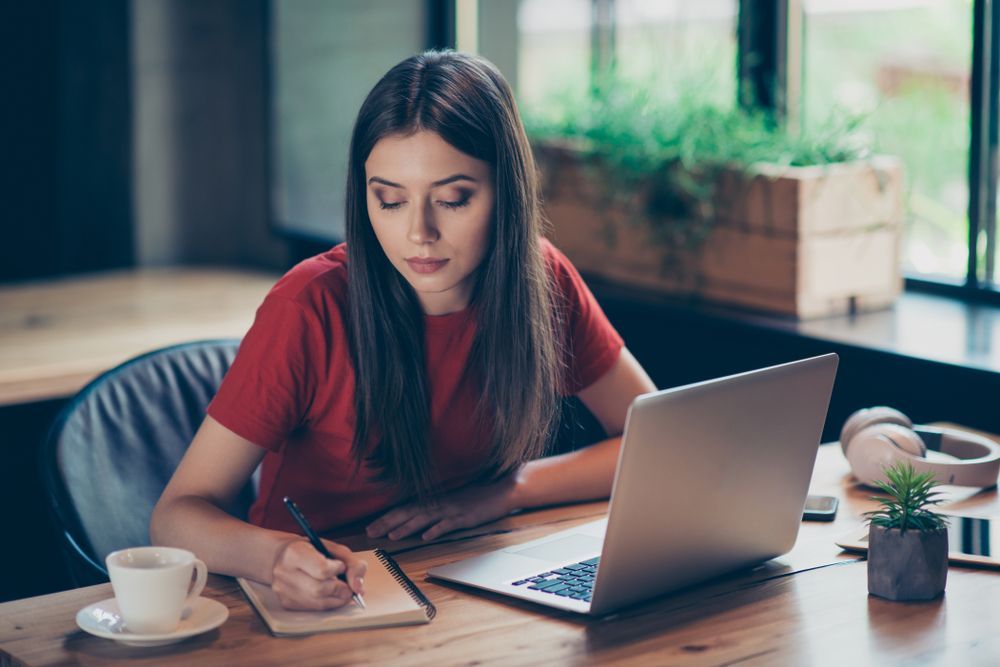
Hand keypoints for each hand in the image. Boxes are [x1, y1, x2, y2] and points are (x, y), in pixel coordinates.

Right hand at [270, 538, 366, 610]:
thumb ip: (352, 564)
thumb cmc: (312, 551)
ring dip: (336, 599)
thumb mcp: (334, 549)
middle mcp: (284, 572)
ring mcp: (282, 590)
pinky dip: (326, 604)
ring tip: (340, 591)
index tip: (340, 566)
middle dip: (340, 589)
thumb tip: (358, 588)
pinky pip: (313, 609)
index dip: (337, 570)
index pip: (321, 570)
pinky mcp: (285, 603)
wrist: (282, 556)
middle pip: (320, 590)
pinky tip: (327, 595)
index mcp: (295, 552)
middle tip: (347, 586)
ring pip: (318, 603)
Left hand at [366, 475, 518, 540]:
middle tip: (371, 532)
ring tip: (392, 535)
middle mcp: (440, 503)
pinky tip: (426, 537)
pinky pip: (448, 524)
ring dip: (408, 527)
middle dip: (389, 523)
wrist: (502, 489)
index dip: (388, 517)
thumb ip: (436, 509)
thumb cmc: (478, 496)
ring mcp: (452, 510)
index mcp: (436, 500)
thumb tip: (418, 520)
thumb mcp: (453, 500)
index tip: (371, 525)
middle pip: (410, 513)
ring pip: (425, 519)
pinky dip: (436, 530)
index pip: (407, 508)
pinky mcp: (465, 517)